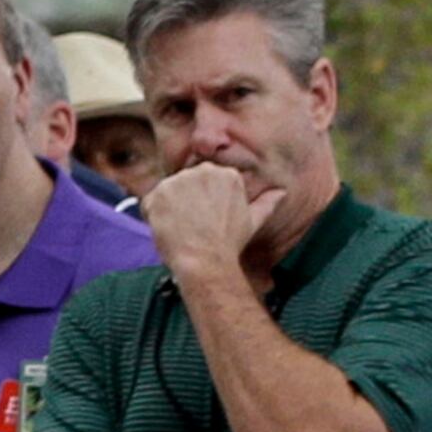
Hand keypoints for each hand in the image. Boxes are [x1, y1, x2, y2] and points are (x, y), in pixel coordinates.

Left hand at [142, 159, 291, 281]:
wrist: (206, 260)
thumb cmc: (230, 244)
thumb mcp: (253, 220)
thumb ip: (267, 202)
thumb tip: (282, 192)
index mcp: (225, 174)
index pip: (204, 183)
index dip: (201, 204)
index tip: (204, 222)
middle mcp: (202, 171)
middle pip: (184, 185)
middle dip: (184, 204)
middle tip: (192, 228)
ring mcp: (179, 180)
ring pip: (166, 193)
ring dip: (168, 211)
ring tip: (182, 231)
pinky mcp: (158, 192)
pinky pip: (149, 204)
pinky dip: (153, 218)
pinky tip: (168, 231)